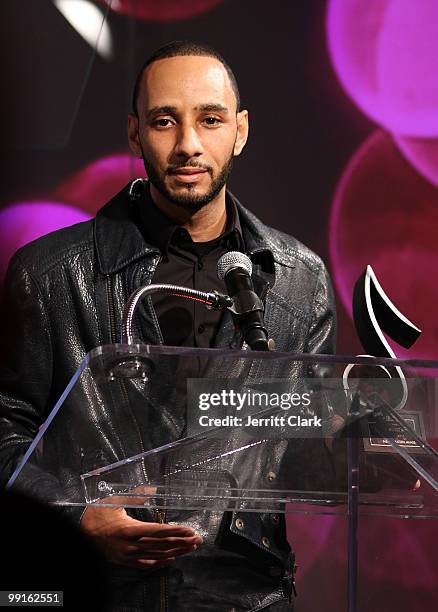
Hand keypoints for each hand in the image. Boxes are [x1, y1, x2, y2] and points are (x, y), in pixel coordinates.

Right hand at [80, 505, 202, 568]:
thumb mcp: (114, 501)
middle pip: (161, 545)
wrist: (80, 534)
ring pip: (157, 556)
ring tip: (190, 548)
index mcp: (129, 530)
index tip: (190, 531)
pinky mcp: (125, 562)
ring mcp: (128, 556)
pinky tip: (171, 559)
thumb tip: (153, 488)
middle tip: (197, 540)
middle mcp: (131, 546)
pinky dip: (160, 563)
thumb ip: (134, 495)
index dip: (176, 532)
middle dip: (182, 542)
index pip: (158, 532)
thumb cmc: (97, 515)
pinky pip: (146, 565)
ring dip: (176, 552)